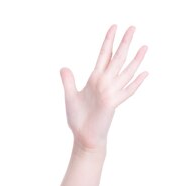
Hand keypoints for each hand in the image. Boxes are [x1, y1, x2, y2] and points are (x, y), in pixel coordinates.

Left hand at [60, 25, 147, 150]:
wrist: (83, 136)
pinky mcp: (112, 104)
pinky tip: (144, 73)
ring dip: (135, 60)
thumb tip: (63, 67)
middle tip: (132, 27)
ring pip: (125, 72)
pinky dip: (135, 83)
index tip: (114, 27)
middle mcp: (105, 83)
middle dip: (124, 43)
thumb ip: (68, 82)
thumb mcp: (70, 97)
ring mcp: (110, 93)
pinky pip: (126, 91)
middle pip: (117, 59)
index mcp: (95, 79)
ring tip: (144, 46)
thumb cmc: (78, 118)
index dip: (108, 42)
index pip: (104, 56)